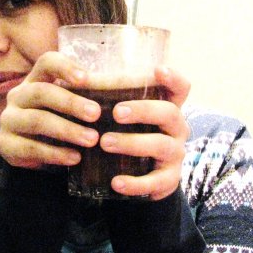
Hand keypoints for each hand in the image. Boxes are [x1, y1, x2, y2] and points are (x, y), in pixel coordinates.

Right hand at [0, 52, 100, 167]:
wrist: (36, 157)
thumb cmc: (61, 125)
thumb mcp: (73, 109)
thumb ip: (93, 97)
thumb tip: (136, 85)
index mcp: (36, 80)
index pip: (46, 63)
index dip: (65, 67)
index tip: (86, 78)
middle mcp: (18, 96)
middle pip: (41, 92)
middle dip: (71, 103)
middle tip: (96, 114)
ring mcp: (9, 120)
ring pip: (37, 120)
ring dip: (67, 130)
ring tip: (92, 140)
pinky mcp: (5, 145)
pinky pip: (30, 148)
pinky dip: (55, 154)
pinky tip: (75, 158)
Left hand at [99, 66, 190, 200]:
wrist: (135, 177)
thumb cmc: (124, 135)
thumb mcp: (119, 117)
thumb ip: (106, 99)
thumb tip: (73, 78)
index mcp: (166, 108)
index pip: (180, 88)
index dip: (173, 78)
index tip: (158, 69)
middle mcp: (176, 129)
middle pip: (170, 113)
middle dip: (143, 111)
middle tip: (116, 112)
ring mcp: (175, 154)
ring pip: (161, 145)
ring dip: (132, 143)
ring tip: (104, 142)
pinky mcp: (168, 180)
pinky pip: (156, 182)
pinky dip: (136, 183)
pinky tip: (116, 182)